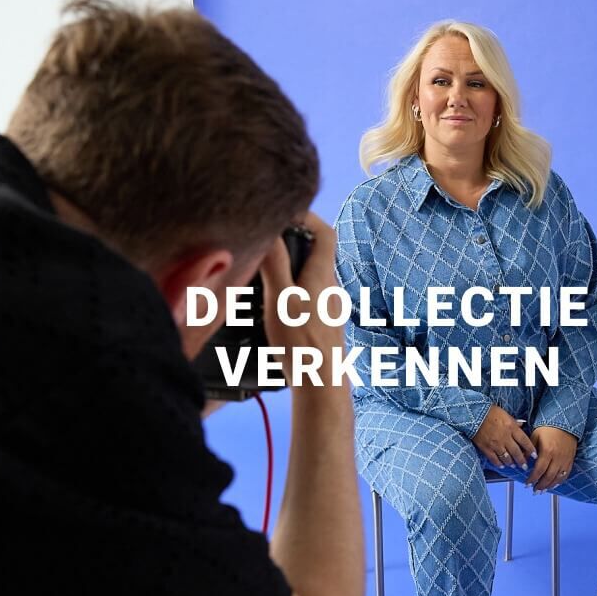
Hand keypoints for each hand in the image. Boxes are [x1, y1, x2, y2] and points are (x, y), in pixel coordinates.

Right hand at [258, 212, 344, 384]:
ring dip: (291, 268)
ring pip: (311, 276)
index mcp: (323, 276)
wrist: (320, 385)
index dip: (308, 216)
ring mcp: (330, 308)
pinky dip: (293, 291)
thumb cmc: (302, 344)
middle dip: (293, 241)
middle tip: (267, 240)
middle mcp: (331, 288)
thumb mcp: (279, 299)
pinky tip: (274, 306)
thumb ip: (274, 264)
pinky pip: (309, 297)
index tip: (285, 211)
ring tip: (264, 273)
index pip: (325, 232)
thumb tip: (270, 230)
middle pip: (317, 252)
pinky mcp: (324, 325)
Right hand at [472, 406, 537, 469]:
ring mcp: (495, 444)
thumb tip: (522, 424)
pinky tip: (502, 465)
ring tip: (513, 465)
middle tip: (525, 466)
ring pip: (506, 457)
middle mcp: (505, 437)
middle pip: (517, 452)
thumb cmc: (490, 412)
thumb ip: (514, 421)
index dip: (531, 449)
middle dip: (522, 461)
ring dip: (511, 463)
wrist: (473, 414)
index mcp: (511, 427)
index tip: (535, 455)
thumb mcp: (505, 414)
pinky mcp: (486, 448)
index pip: (524, 441)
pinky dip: (499, 463)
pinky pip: (494, 459)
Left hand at [526, 426, 577, 490]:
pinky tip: (554, 484)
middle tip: (534, 491)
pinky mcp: (570, 459)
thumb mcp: (534, 436)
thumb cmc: (548, 428)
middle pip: (549, 476)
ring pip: (558, 477)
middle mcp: (557, 457)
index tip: (527, 484)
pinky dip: (559, 481)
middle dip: (540, 485)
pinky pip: (566, 474)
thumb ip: (529, 450)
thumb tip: (522, 461)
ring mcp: (565, 459)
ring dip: (549, 486)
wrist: (564, 422)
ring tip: (542, 490)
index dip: (533, 479)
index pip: (539, 470)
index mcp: (547, 451)